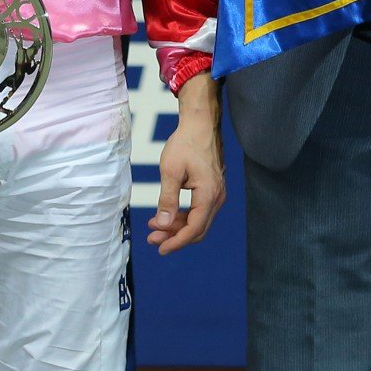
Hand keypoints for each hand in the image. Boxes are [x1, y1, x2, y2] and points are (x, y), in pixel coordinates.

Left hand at [147, 73, 224, 254]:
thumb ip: (167, 200)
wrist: (200, 123)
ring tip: (155, 226)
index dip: (177, 242)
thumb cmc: (185, 143)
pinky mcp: (213, 187)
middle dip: (175, 236)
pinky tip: (167, 214)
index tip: (159, 248)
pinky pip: (200, 209)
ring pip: (199, 220)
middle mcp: (218, 197)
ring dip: (178, 226)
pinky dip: (184, 215)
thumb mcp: (171, 171)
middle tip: (152, 237)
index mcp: (209, 194)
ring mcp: (218, 192)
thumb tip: (163, 225)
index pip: (194, 229)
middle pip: (198, 228)